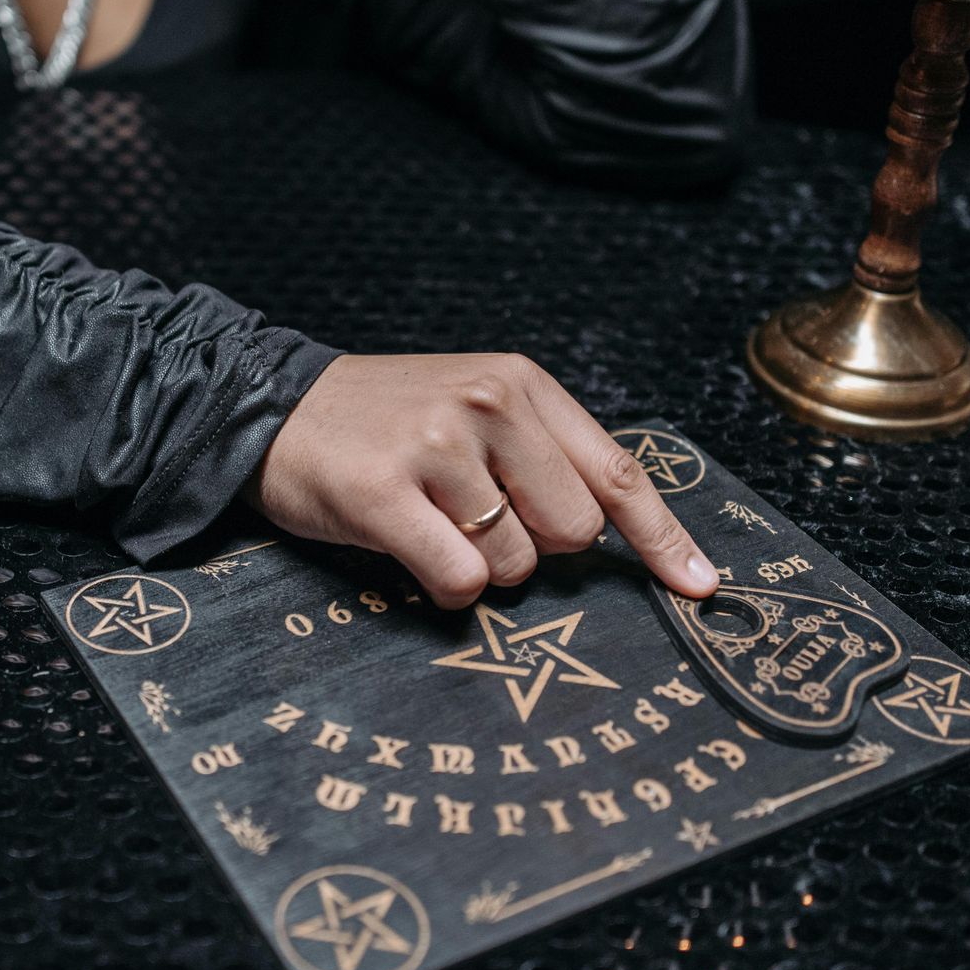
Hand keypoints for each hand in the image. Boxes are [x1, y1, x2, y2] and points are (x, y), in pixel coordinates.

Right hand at [246, 353, 719, 607]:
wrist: (268, 408)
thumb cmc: (383, 423)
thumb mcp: (474, 410)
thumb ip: (545, 457)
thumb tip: (616, 535)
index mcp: (520, 383)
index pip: (617, 472)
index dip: (664, 538)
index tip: (701, 586)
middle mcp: (486, 404)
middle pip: (573, 532)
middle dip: (533, 547)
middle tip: (473, 517)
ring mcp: (435, 445)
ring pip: (515, 564)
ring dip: (477, 565)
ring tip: (427, 521)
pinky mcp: (386, 493)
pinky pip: (460, 580)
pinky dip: (442, 585)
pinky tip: (405, 548)